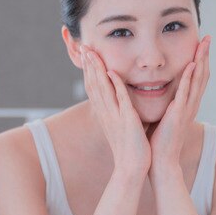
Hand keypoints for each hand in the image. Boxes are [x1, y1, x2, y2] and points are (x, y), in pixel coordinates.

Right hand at [80, 45, 151, 177]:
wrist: (131, 168)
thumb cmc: (129, 149)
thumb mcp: (120, 126)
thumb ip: (119, 112)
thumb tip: (119, 102)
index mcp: (104, 113)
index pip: (93, 87)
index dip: (89, 70)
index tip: (86, 55)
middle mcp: (106, 112)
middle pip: (93, 84)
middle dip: (88, 65)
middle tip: (83, 46)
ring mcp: (115, 116)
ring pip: (102, 88)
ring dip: (97, 70)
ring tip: (92, 53)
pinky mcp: (126, 120)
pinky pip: (120, 99)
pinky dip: (115, 85)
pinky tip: (112, 72)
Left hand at [148, 36, 210, 174]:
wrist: (159, 161)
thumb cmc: (158, 140)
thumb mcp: (163, 115)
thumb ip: (165, 103)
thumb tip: (156, 90)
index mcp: (186, 104)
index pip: (196, 78)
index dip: (199, 60)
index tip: (200, 44)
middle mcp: (190, 105)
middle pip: (201, 75)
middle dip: (204, 55)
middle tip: (207, 37)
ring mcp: (186, 109)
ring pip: (197, 81)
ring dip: (201, 61)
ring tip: (203, 44)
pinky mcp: (178, 115)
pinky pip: (185, 93)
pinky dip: (189, 78)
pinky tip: (191, 65)